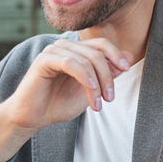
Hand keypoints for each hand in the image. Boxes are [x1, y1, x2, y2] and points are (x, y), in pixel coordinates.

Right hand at [5, 37, 132, 130]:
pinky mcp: (44, 60)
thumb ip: (107, 73)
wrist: (33, 117)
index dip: (116, 54)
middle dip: (108, 75)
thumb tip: (129, 57)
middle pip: (97, 51)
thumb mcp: (91, 90)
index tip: (126, 70)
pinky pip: (71, 63)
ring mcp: (53, 51)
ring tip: (100, 103)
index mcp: (76, 51)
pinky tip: (91, 92)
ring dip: (98, 82)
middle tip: (110, 98)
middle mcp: (65, 47)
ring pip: (86, 59)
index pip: (101, 44)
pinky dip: (85, 77)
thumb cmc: (58, 104)